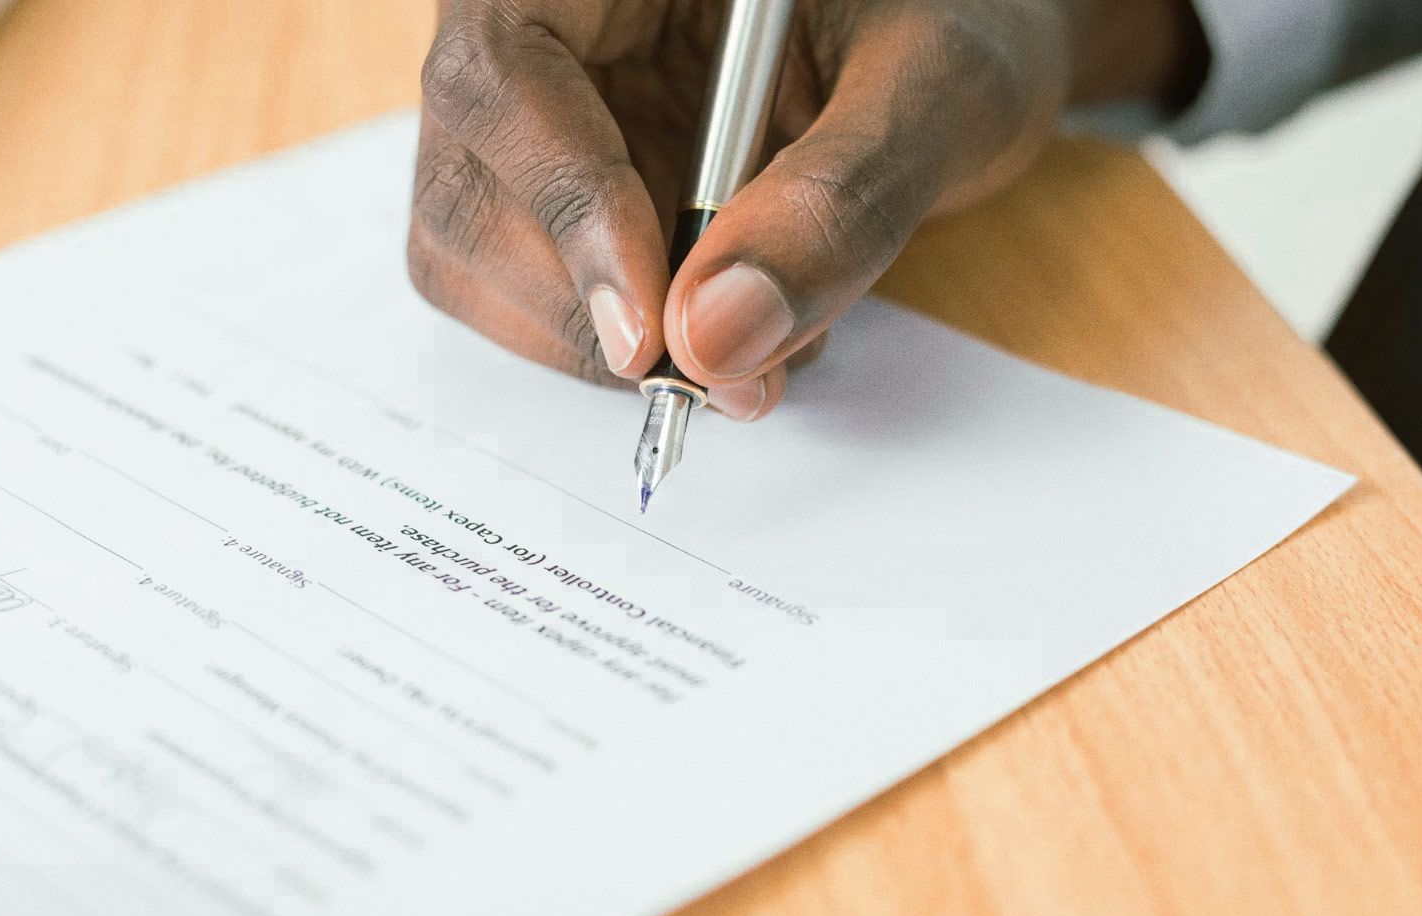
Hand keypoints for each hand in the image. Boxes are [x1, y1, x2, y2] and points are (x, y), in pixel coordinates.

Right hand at [409, 0, 1200, 419]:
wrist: (956, 46)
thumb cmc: (955, 22)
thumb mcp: (937, 87)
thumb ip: (841, 201)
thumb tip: (717, 339)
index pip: (505, 72)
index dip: (565, 209)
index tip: (649, 335)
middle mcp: (546, 28)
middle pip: (465, 184)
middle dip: (578, 309)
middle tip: (713, 374)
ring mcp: (539, 119)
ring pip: (472, 254)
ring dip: (590, 344)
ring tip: (744, 347)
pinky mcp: (556, 195)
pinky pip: (529, 292)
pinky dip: (613, 348)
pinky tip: (717, 329)